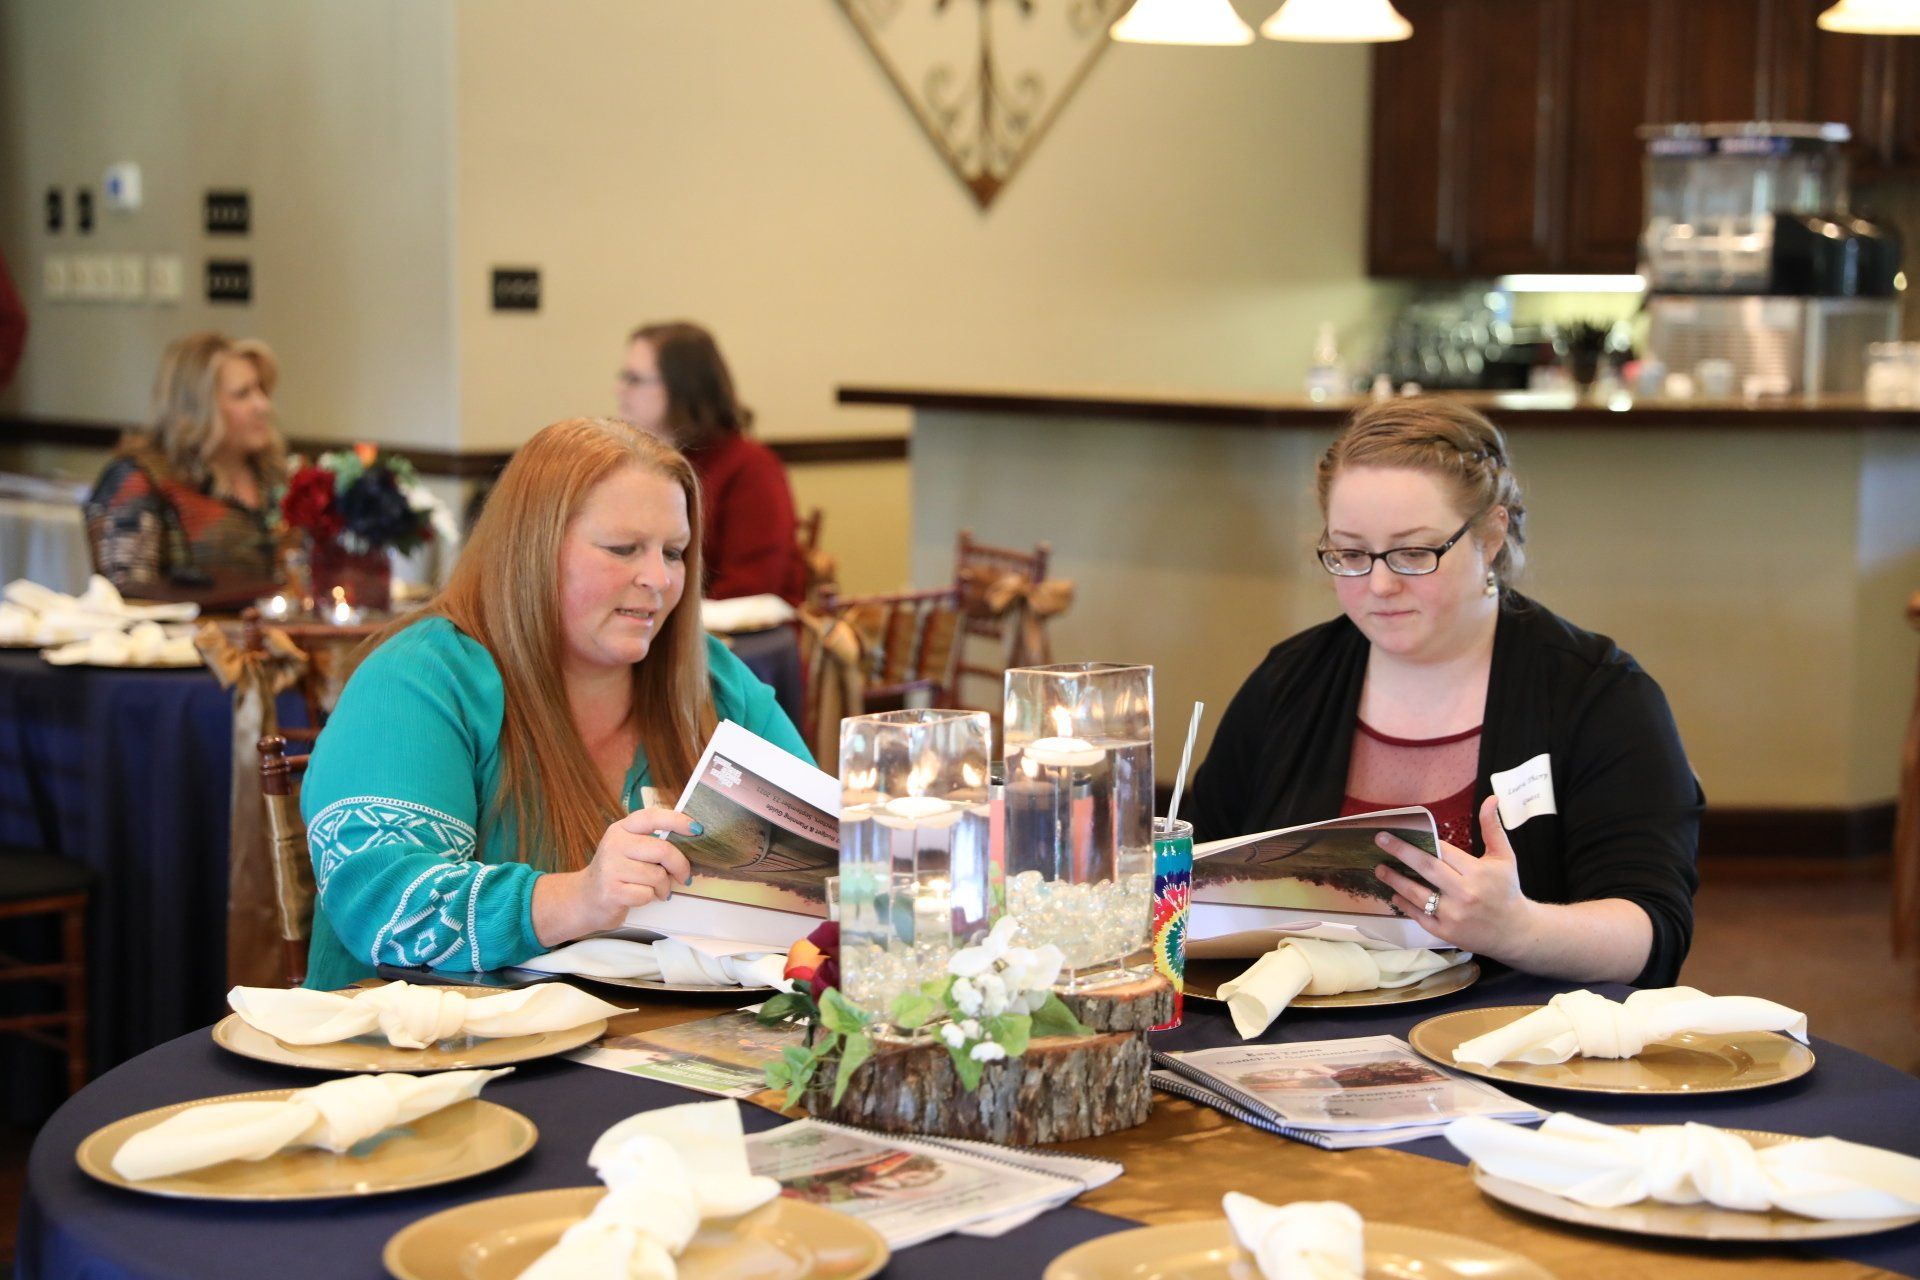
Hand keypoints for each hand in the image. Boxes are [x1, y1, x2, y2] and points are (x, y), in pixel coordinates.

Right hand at [532, 807, 698, 944]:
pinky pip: (647, 894)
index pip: (652, 817)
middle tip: (683, 877)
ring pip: (657, 876)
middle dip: (680, 866)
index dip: (677, 821)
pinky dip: (650, 899)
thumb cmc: (617, 873)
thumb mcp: (629, 849)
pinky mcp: (611, 891)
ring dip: (663, 887)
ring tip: (655, 890)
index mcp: (621, 829)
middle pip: (662, 850)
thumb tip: (691, 840)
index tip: (698, 829)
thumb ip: (652, 842)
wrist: (585, 899)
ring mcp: (611, 867)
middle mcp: (614, 844)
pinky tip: (638, 896)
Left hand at [1373, 795, 1533, 956]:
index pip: (1444, 852)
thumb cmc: (1506, 890)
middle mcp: (1465, 893)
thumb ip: (1492, 828)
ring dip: (1395, 880)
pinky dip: (1404, 904)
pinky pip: (1419, 916)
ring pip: (1417, 894)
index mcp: (1478, 872)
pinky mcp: (1445, 932)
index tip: (1400, 830)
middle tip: (1380, 840)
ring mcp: (1454, 915)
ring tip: (1379, 868)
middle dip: (1400, 852)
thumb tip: (1491, 799)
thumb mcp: (1504, 857)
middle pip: (1426, 868)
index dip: (1421, 840)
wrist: (1515, 932)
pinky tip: (1394, 894)